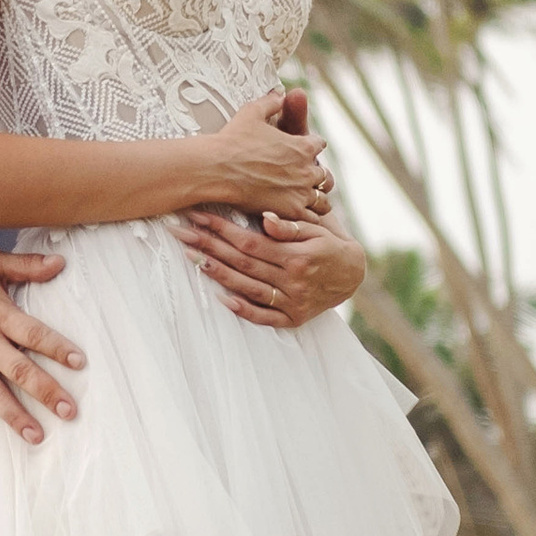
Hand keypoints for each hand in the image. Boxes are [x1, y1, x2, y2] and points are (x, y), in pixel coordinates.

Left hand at [175, 207, 366, 330]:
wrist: (354, 275)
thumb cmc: (330, 244)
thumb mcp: (317, 229)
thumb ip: (290, 226)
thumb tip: (266, 218)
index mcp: (298, 255)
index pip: (251, 242)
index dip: (222, 229)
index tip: (198, 216)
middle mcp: (293, 280)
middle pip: (243, 263)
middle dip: (209, 246)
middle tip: (181, 233)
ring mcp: (292, 302)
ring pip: (248, 288)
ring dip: (218, 274)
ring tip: (192, 259)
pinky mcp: (293, 319)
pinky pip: (264, 317)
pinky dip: (243, 309)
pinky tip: (221, 298)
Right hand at [200, 89, 336, 221]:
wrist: (216, 168)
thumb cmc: (232, 139)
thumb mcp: (252, 112)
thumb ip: (270, 102)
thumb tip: (280, 93)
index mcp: (302, 146)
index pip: (319, 145)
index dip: (309, 147)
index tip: (299, 152)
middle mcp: (307, 170)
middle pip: (324, 175)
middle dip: (313, 176)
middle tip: (298, 179)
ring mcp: (301, 193)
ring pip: (322, 200)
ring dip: (313, 198)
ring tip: (299, 200)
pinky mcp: (290, 212)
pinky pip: (311, 219)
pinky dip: (304, 217)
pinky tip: (292, 215)